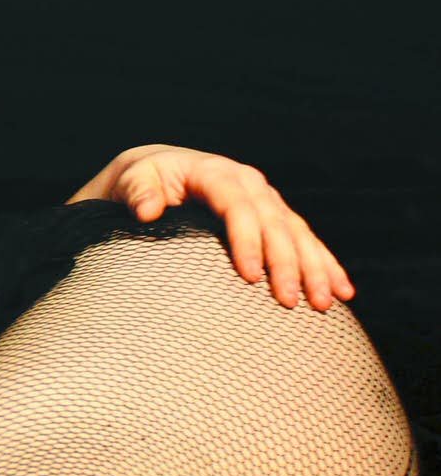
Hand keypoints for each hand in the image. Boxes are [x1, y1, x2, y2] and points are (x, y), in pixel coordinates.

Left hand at [70, 143, 354, 310]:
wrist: (156, 172)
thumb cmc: (141, 182)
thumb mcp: (133, 181)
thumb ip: (138, 193)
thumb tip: (148, 210)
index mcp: (215, 172)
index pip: (237, 207)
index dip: (246, 240)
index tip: (249, 277)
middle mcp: (247, 182)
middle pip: (274, 223)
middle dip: (286, 263)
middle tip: (289, 302)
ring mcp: (264, 199)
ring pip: (297, 233)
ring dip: (315, 268)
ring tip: (325, 303)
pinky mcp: (273, 215)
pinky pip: (305, 240)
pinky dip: (325, 265)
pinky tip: (343, 291)